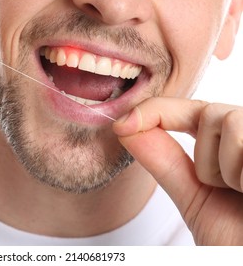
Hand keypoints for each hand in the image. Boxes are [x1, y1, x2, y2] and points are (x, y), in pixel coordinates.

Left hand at [113, 97, 242, 244]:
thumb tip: (125, 126)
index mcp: (236, 148)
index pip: (194, 112)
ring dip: (227, 168)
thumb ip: (163, 160)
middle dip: (207, 159)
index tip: (122, 125)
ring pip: (229, 120)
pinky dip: (241, 173)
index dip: (156, 111)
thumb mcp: (195, 198)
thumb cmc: (235, 242)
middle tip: (228, 192)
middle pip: (212, 113)